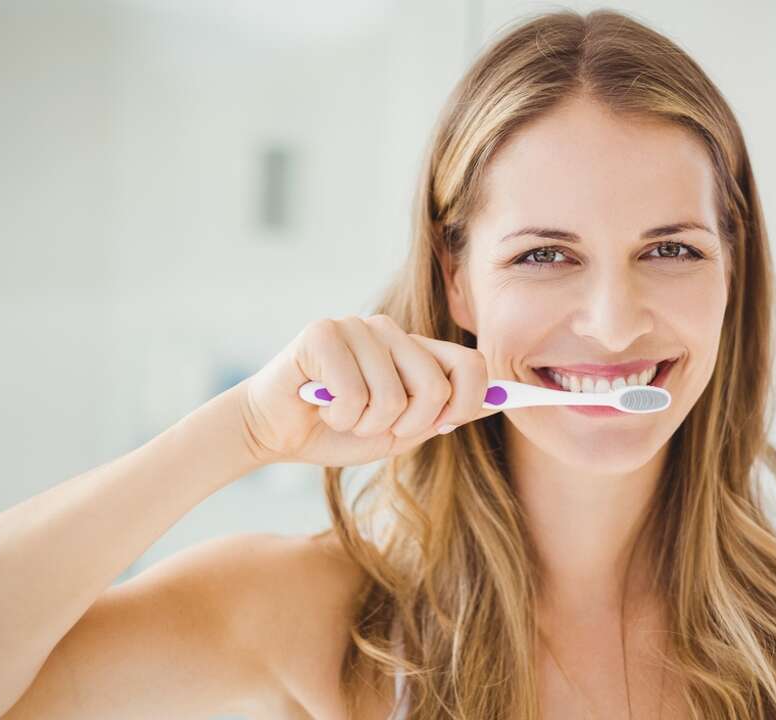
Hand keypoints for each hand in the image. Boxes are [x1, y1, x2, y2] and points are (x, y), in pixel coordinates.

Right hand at [240, 314, 500, 466]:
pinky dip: (338, 417)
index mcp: (414, 348)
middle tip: (374, 425)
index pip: (470, 363)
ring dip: (365, 425)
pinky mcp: (322, 333)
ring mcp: (356, 326)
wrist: (275, 431)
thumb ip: (443, 414)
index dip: (468, 403)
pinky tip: (320, 405)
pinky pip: (354, 395)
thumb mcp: (400, 431)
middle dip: (408, 426)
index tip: (443, 425)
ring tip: (342, 414)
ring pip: (392, 397)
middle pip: (435, 387)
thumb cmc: (338, 430)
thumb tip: (500, 400)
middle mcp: (389, 330)